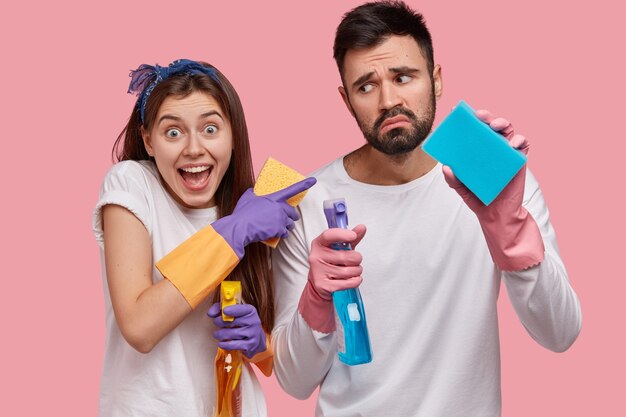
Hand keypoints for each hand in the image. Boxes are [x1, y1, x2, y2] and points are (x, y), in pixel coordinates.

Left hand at [208, 302, 265, 358]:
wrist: (256, 339)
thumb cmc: (242, 323)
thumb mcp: (234, 312)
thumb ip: (220, 309)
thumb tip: (210, 313)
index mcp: (250, 311)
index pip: (242, 309)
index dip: (233, 310)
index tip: (224, 311)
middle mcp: (253, 322)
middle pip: (233, 322)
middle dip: (220, 322)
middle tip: (216, 322)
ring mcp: (253, 334)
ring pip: (232, 334)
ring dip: (220, 334)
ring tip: (217, 334)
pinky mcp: (250, 345)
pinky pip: (234, 345)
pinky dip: (225, 344)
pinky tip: (221, 343)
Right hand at [212, 177, 316, 257]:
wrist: (240, 228)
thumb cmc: (242, 213)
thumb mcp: (246, 198)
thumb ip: (252, 193)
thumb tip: (253, 190)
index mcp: (274, 198)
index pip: (292, 189)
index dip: (304, 184)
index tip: (313, 180)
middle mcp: (280, 208)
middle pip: (293, 213)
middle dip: (292, 217)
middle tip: (286, 219)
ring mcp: (281, 219)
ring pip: (290, 224)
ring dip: (286, 226)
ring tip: (277, 227)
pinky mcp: (279, 230)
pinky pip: (285, 233)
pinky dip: (281, 234)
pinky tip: (274, 234)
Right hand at [298, 225, 366, 332]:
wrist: (320, 284)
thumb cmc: (332, 263)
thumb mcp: (339, 248)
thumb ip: (351, 238)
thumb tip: (361, 228)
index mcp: (319, 244)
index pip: (328, 236)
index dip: (342, 235)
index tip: (353, 235)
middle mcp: (316, 257)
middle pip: (346, 256)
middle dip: (356, 259)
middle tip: (354, 261)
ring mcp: (319, 272)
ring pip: (350, 271)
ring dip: (357, 271)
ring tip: (352, 270)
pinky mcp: (324, 286)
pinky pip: (349, 282)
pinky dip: (356, 281)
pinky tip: (352, 279)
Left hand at [442, 109, 543, 270]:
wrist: (496, 214)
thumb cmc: (478, 196)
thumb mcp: (461, 188)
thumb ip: (453, 179)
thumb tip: (446, 168)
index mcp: (477, 149)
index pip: (472, 129)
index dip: (466, 118)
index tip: (456, 110)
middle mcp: (492, 147)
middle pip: (490, 125)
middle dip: (486, 117)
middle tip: (480, 116)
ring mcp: (506, 152)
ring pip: (508, 130)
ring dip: (503, 123)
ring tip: (495, 126)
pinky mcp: (519, 160)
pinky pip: (523, 145)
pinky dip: (520, 140)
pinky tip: (513, 144)